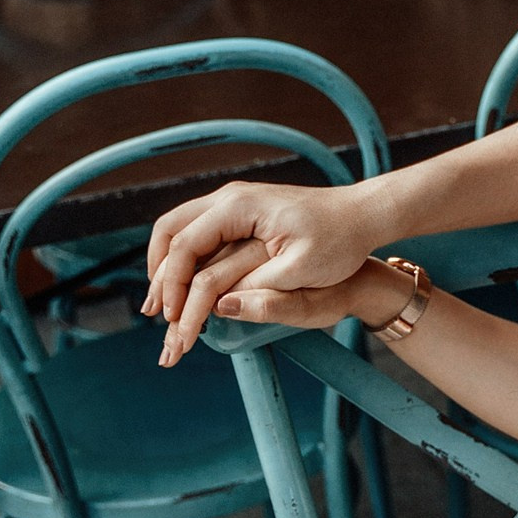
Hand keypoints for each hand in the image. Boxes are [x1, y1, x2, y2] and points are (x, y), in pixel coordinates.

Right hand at [144, 180, 390, 364]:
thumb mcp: (303, 271)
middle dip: (159, 274)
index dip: (173, 286)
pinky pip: (199, 231)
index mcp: (238, 208)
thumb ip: (260, 289)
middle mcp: (229, 198)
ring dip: (167, 265)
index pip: (185, 245)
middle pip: (170, 231)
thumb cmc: (339, 241)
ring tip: (162, 304)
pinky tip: (187, 285)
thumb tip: (218, 306)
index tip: (173, 319)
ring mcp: (234, 202)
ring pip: (180, 228)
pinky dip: (186, 258)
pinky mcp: (241, 212)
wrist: (363, 215)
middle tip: (155, 314)